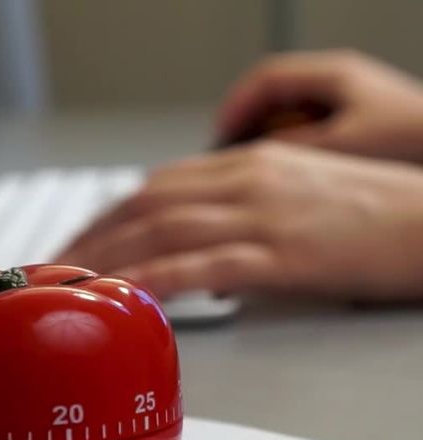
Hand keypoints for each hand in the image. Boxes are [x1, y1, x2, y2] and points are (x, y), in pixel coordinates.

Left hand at [58, 142, 422, 300]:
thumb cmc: (369, 213)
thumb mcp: (293, 196)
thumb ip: (238, 213)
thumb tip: (195, 255)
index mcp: (246, 165)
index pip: (154, 186)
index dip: (105, 216)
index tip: (76, 244)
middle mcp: (245, 181)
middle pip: (144, 205)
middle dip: (90, 239)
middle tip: (53, 271)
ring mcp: (261, 214)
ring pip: (161, 231)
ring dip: (107, 260)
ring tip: (70, 287)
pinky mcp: (281, 252)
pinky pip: (202, 265)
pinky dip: (156, 279)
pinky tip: (126, 296)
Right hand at [217, 50, 422, 162]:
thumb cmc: (414, 142)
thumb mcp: (343, 145)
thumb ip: (292, 147)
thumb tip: (252, 156)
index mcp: (334, 74)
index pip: (265, 78)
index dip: (235, 105)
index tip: (219, 132)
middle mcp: (340, 85)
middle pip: (274, 99)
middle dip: (246, 126)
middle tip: (229, 155)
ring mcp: (349, 107)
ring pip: (291, 120)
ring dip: (268, 144)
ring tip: (254, 171)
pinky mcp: (358, 130)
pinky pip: (310, 138)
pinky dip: (291, 156)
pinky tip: (289, 180)